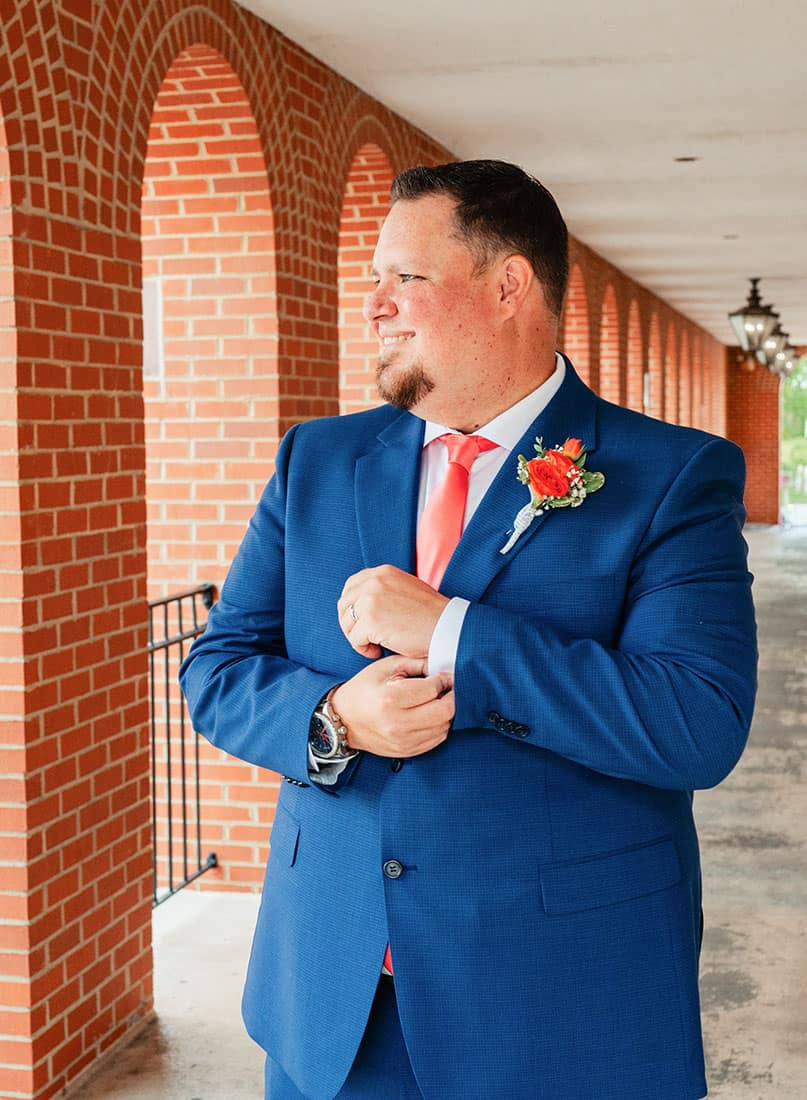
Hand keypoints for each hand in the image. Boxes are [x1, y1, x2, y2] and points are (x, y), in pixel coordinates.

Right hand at [331, 655, 453, 757]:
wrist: (344, 720)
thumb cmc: (364, 690)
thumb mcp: (386, 667)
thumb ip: (416, 662)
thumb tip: (443, 666)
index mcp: (390, 699)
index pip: (433, 689)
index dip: (444, 679)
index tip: (444, 675)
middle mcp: (398, 723)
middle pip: (444, 712)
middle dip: (451, 697)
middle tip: (448, 688)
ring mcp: (403, 741)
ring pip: (444, 727)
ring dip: (446, 712)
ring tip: (438, 700)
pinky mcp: (407, 751)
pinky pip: (437, 739)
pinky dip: (439, 726)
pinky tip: (430, 715)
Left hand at [338, 565, 448, 659]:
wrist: (446, 627)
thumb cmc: (431, 614)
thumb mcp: (406, 588)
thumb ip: (384, 589)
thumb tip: (364, 601)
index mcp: (382, 572)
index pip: (351, 586)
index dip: (352, 606)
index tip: (361, 621)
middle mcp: (373, 582)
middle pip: (344, 605)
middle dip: (350, 624)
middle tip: (365, 637)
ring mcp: (370, 600)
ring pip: (346, 623)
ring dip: (357, 638)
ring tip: (374, 646)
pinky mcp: (371, 621)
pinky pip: (355, 639)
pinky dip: (364, 649)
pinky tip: (378, 652)